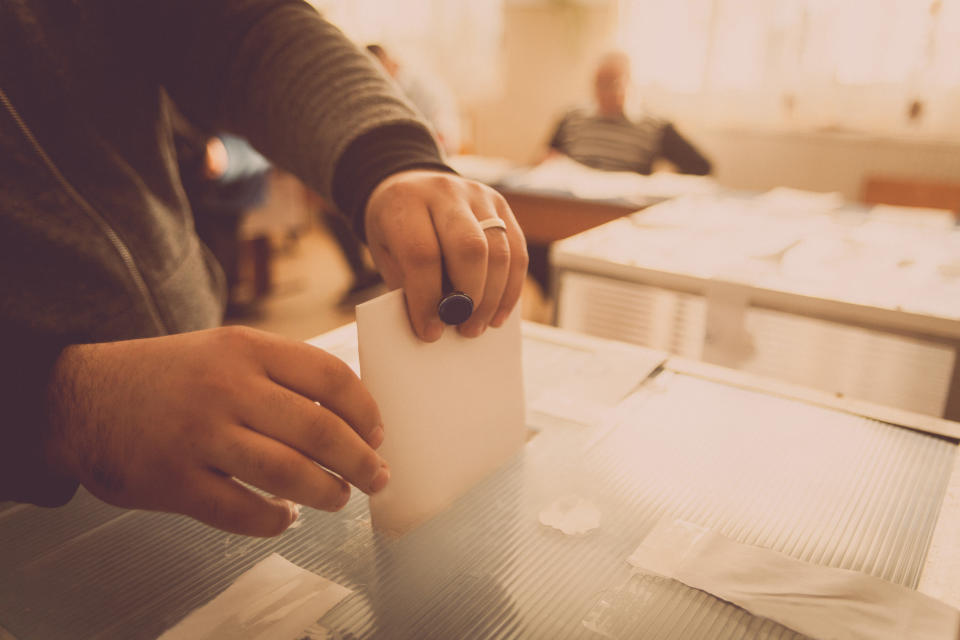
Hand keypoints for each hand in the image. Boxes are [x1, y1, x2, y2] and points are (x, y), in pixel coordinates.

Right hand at [43, 327, 387, 536]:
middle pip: (318, 429)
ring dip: (327, 493)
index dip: (364, 409)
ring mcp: (199, 436)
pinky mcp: (175, 481)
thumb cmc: (169, 376)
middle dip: (359, 460)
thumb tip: (348, 413)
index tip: (378, 433)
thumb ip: (279, 372)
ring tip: (340, 498)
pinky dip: (274, 520)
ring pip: (288, 473)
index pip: (328, 375)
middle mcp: (226, 388)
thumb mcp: (223, 350)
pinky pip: (242, 511)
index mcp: (245, 349)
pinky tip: (284, 518)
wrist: (80, 397)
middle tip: (377, 477)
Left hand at [364, 170, 527, 340]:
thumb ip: (408, 283)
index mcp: (406, 201)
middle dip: (469, 297)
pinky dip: (511, 288)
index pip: (422, 253)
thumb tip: (437, 324)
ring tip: (478, 325)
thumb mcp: (386, 252)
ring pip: (499, 251)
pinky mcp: (501, 205)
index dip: (428, 298)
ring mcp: (478, 195)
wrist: (409, 184)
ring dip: (493, 298)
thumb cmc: (396, 228)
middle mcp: (444, 192)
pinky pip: (517, 251)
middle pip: (469, 248)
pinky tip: (498, 312)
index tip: (430, 331)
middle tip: (462, 328)